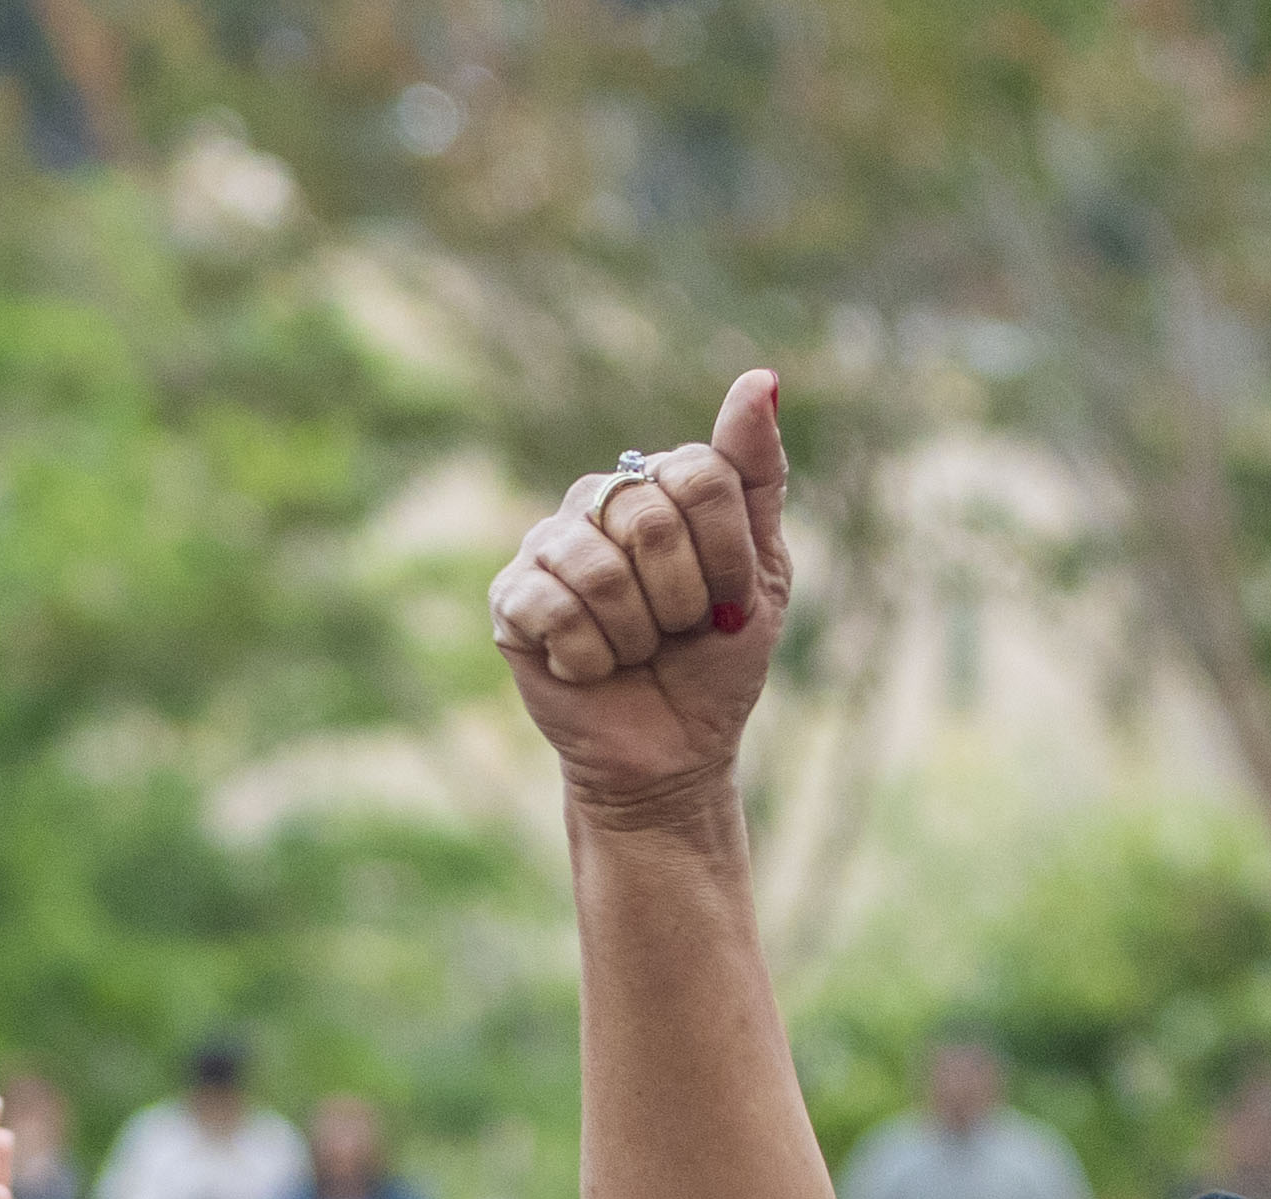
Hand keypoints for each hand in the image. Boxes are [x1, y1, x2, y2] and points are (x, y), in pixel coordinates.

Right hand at [490, 367, 792, 819]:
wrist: (671, 748)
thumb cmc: (716, 658)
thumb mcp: (761, 567)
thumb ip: (755, 474)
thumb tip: (760, 378)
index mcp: (660, 481)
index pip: (701, 474)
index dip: (724, 551)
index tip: (729, 601)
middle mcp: (597, 500)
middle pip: (651, 517)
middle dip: (681, 596)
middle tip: (676, 630)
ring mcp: (547, 546)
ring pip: (602, 568)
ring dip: (636, 632)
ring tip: (633, 651)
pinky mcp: (509, 601)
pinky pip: (553, 608)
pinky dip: (592, 655)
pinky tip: (592, 668)